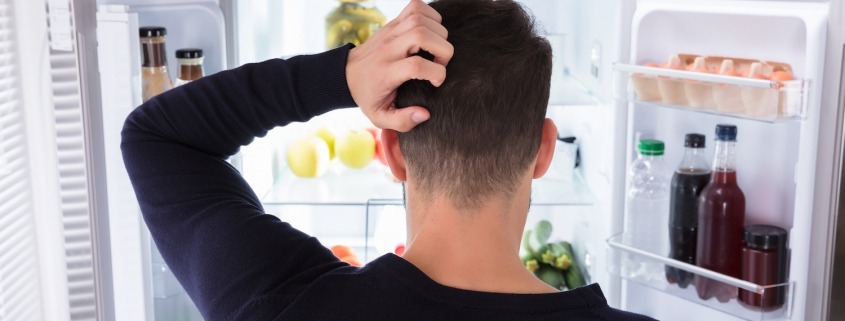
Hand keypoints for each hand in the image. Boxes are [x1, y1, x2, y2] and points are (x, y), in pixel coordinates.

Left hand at [346, 0, 452, 131]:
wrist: (346, 74)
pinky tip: (431, 32)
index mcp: (385, 72)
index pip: (415, 65)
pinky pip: (416, 6)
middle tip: (440, 63)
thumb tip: (424, 114)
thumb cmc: (368, 96)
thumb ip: (402, 121)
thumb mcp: (380, 117)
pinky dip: (430, 15)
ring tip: (436, 49)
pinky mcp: (392, 22)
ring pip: (420, 19)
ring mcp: (390, 32)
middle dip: (442, 49)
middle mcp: (388, 49)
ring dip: (439, 33)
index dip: (436, 73)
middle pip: (421, 35)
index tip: (436, 83)